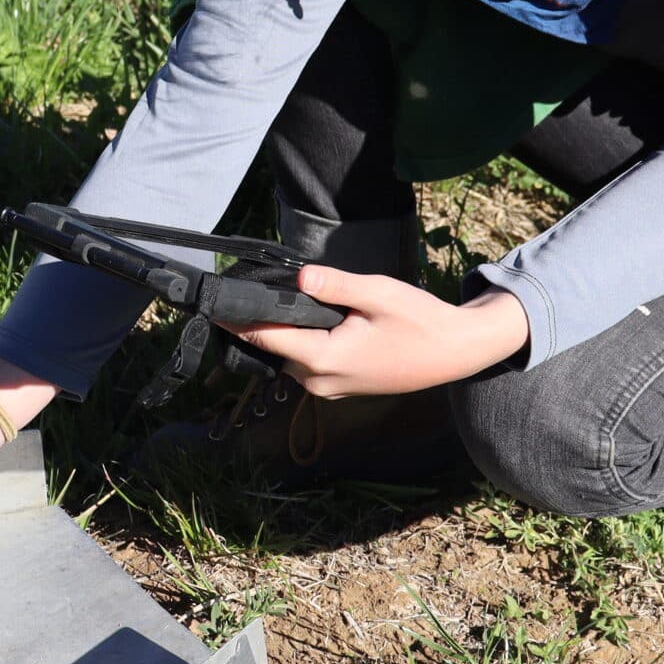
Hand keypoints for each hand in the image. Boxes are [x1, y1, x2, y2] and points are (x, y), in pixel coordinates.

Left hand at [228, 264, 528, 398]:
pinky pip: (305, 364)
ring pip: (288, 356)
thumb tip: (299, 275)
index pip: (263, 337)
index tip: (209, 302)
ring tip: (272, 299)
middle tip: (239, 288)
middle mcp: (320, 381)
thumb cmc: (420, 321)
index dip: (234, 319)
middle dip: (255, 322)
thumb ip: (335, 285)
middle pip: (272, 347)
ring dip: (280, 332)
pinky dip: (298, 342)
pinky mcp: (339, 387)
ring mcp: (329, 389)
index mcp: (324, 359)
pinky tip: (307, 318)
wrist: (454, 352)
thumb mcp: (378, 293)